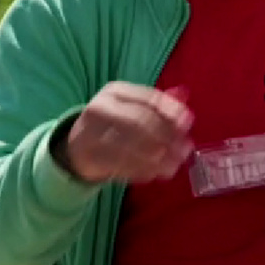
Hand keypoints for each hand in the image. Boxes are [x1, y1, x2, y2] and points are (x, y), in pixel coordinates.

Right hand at [59, 82, 193, 183]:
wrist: (77, 144)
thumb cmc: (115, 123)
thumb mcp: (134, 107)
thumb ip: (159, 104)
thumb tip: (183, 95)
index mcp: (115, 91)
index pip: (147, 98)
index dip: (170, 110)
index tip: (187, 123)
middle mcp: (100, 107)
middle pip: (140, 121)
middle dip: (166, 137)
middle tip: (185, 151)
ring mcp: (90, 132)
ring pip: (130, 146)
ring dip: (156, 159)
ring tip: (173, 166)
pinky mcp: (88, 156)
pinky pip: (119, 164)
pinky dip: (140, 170)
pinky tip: (154, 174)